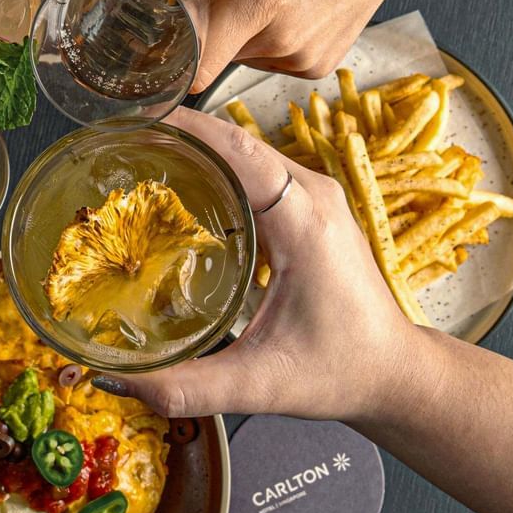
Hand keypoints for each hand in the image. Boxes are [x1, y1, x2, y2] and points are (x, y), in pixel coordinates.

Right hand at [94, 108, 415, 420]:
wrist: (394, 373)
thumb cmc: (343, 372)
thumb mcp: (262, 385)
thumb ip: (189, 388)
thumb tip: (119, 383)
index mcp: (307, 224)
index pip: (240, 151)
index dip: (187, 130)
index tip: (134, 125)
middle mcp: (314, 198)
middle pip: (237, 143)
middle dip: (178, 136)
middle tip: (118, 148)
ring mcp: (315, 200)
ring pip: (246, 154)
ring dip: (196, 151)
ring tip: (137, 161)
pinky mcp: (309, 211)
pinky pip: (256, 174)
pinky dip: (216, 171)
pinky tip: (179, 191)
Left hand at [126, 0, 451, 89]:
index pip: (191, 64)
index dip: (167, 42)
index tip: (163, 11)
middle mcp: (282, 41)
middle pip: (208, 46)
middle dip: (205, 9)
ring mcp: (303, 58)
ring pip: (235, 50)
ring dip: (235, 17)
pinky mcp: (317, 64)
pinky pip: (265, 54)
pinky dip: (263, 28)